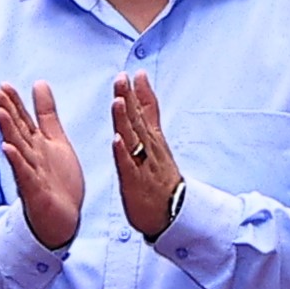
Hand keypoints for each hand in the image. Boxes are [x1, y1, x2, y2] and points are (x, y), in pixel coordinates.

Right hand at [0, 81, 88, 253]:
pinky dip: (16, 161)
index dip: (14, 102)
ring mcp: (30, 172)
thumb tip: (39, 82)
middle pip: (17, 130)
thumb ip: (46, 113)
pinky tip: (8, 149)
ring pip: (18, 148)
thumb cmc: (57, 179)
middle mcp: (29, 155)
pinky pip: (24, 174)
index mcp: (36, 143)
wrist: (62, 218)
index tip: (4, 84)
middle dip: (7, 111)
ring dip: (8, 131)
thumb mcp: (55, 139)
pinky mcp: (34, 190)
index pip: (22, 118)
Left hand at [108, 73, 190, 242]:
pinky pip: (128, 166)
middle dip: (131, 98)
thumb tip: (144, 94)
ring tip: (118, 101)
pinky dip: (122, 153)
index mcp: (154, 142)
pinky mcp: (135, 183)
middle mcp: (150, 151)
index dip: (142, 93)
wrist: (173, 215)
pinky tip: (116, 140)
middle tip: (122, 78)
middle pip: (139, 121)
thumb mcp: (159, 146)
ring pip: (134, 140)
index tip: (135, 73)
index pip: (148, 113)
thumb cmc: (161, 180)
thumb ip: (150, 120)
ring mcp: (143, 166)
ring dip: (126, 120)